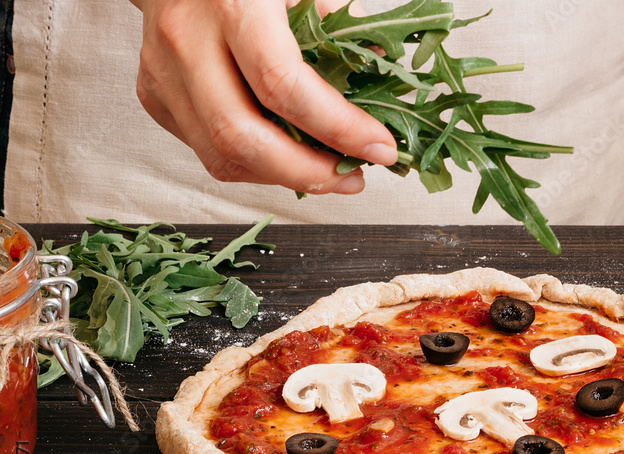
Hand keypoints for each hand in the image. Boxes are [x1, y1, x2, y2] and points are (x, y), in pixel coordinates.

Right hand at [130, 0, 397, 193]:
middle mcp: (187, 40)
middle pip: (242, 137)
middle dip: (307, 173)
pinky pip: (207, 149)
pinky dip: (255, 163)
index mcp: (232, 4)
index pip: (284, 87)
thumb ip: (344, 32)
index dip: (338, 128)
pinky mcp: (154, 96)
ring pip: (221, 156)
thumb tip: (383, 88)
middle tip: (352, 179)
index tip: (379, 148)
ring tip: (328, 173)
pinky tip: (286, 155)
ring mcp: (163, 73)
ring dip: (282, 177)